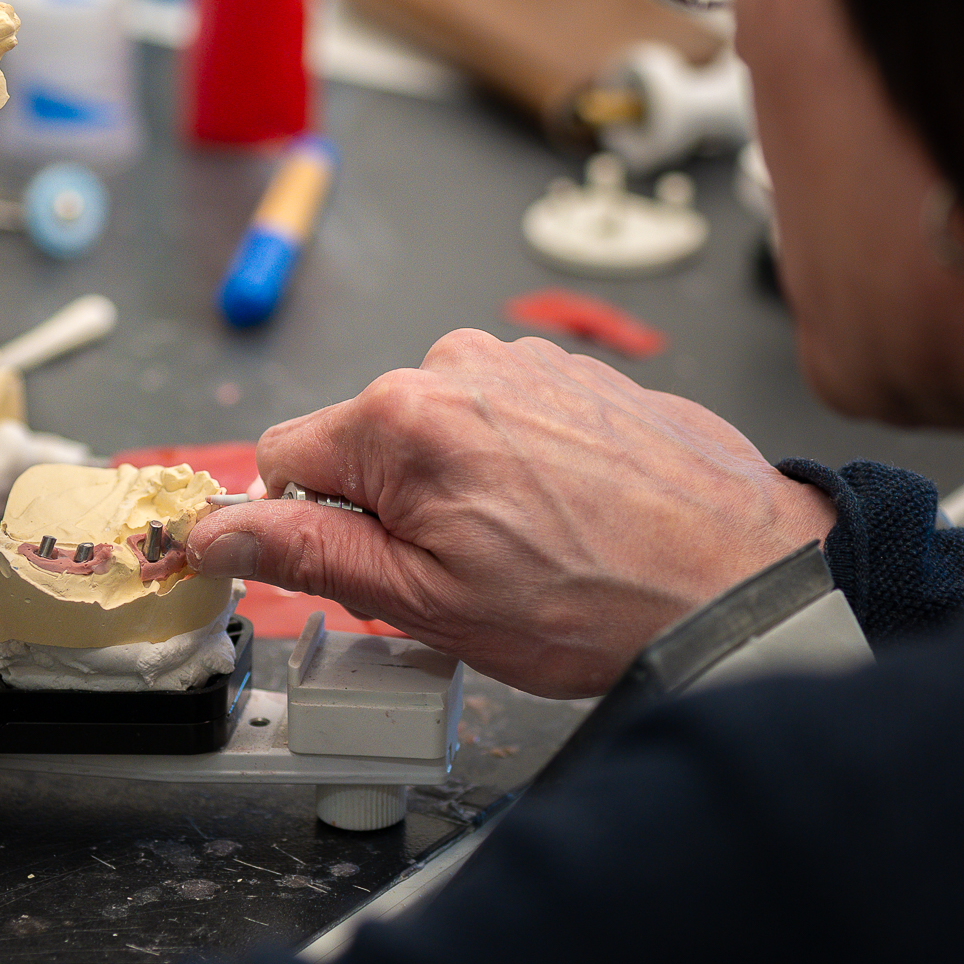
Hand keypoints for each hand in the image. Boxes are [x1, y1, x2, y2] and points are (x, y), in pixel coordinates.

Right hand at [185, 330, 834, 696]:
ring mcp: (522, 361)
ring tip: (528, 552)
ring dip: (454, 491)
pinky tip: (566, 521)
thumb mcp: (425, 602)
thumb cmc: (601, 599)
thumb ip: (308, 558)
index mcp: (402, 417)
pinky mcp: (573, 371)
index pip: (283, 458)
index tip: (348, 570)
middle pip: (362, 443)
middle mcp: (456, 363)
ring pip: (434, 434)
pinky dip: (514, 470)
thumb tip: (218, 533)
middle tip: (459, 577)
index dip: (302, 527)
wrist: (744, 579)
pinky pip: (501, 420)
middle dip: (386, 512)